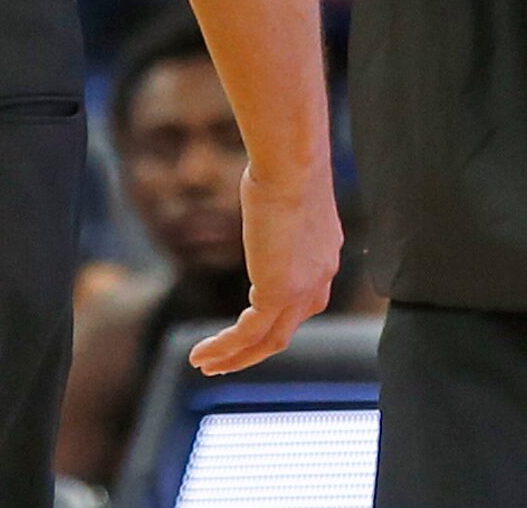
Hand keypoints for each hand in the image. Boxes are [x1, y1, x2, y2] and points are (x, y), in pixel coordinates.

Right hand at [189, 163, 342, 375]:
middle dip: (254, 349)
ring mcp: (303, 291)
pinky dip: (224, 348)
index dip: (272, 319)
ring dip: (235, 357)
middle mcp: (320, 280)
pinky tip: (202, 353)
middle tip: (227, 360)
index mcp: (323, 257)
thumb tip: (261, 190)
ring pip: (267, 341)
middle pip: (286, 329)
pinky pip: (248, 333)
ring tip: (206, 365)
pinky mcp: (279, 293)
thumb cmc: (285, 161)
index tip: (245, 324)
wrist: (293, 162)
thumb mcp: (283, 191)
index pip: (301, 302)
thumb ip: (276, 209)